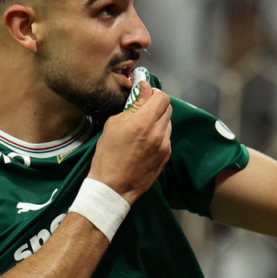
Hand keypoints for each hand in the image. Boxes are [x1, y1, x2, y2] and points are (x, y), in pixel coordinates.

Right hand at [88, 81, 172, 204]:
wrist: (113, 187)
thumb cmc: (108, 155)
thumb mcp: (114, 125)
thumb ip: (133, 106)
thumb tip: (144, 90)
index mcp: (144, 123)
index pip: (162, 97)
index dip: (154, 93)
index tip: (145, 94)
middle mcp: (158, 133)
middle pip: (168, 108)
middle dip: (156, 105)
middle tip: (143, 109)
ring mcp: (165, 145)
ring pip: (168, 122)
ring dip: (158, 120)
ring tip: (143, 127)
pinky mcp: (166, 156)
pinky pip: (167, 137)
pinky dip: (159, 133)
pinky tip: (146, 141)